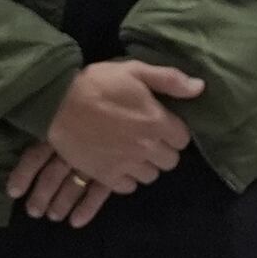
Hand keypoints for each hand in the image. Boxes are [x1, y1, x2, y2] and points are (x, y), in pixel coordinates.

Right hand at [11, 59, 205, 223]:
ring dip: (146, 165)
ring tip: (132, 151)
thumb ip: (169, 79)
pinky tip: (118, 163)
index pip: (183, 139)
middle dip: (162, 150)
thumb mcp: (134, 70)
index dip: (174, 132)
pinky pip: (128, 187)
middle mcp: (146, 147)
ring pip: (150, 176)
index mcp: (156, 121)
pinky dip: (126, 178)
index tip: (161, 124)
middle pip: (170, 161)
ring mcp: (126, 164)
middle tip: (146, 137)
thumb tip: (200, 88)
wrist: (56, 103)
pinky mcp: (106, 176)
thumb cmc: (97, 83)